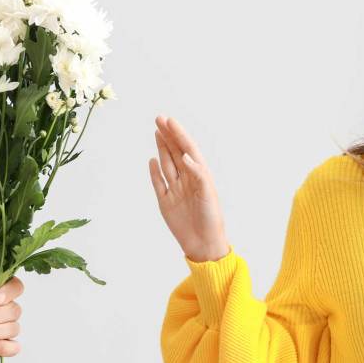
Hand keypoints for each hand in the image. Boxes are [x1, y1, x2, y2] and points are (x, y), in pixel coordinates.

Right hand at [147, 115, 229, 261]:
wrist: (203, 243)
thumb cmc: (210, 219)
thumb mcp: (207, 194)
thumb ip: (197, 173)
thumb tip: (186, 155)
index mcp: (199, 175)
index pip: (187, 149)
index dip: (178, 134)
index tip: (169, 121)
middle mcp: (187, 179)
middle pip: (176, 153)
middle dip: (168, 135)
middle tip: (159, 119)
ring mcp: (176, 190)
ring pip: (167, 164)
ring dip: (162, 148)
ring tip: (157, 132)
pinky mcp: (166, 202)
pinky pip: (158, 183)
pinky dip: (154, 172)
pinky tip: (152, 160)